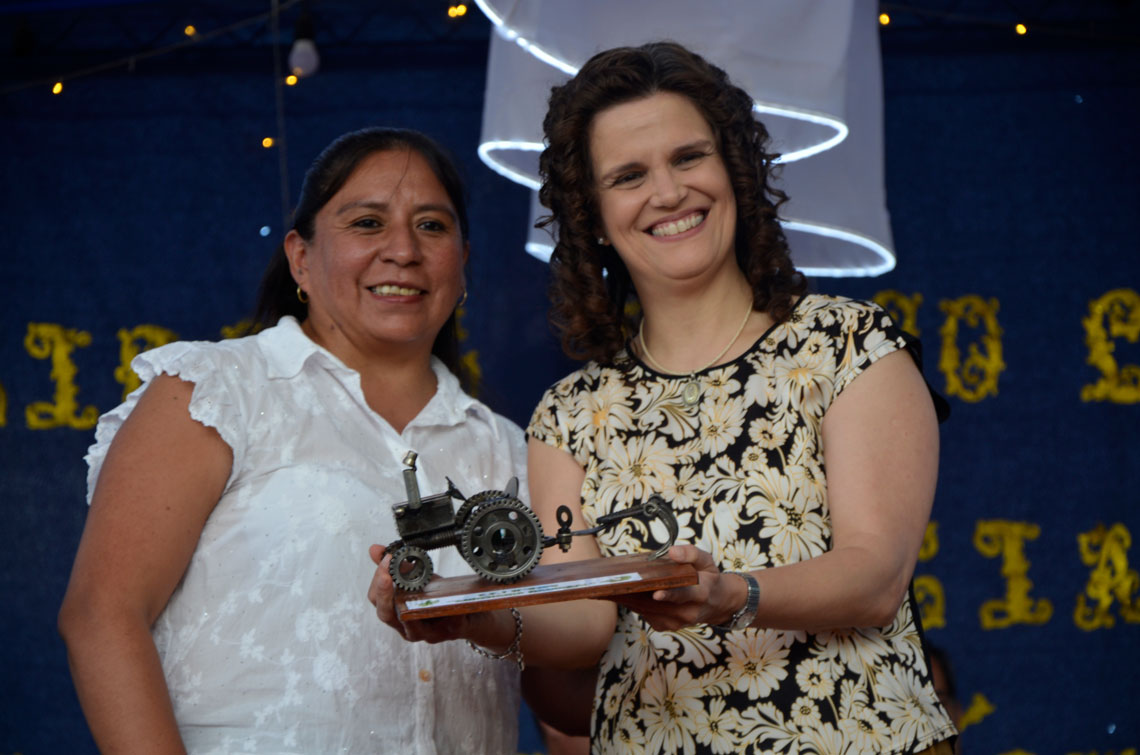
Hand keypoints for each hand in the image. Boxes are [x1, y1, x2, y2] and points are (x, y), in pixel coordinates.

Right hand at [366, 544, 512, 647]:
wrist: (469, 614)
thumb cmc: (438, 598)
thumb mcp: (416, 579)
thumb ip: (396, 566)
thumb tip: (374, 549)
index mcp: (396, 614)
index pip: (376, 600)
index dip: (376, 581)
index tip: (385, 561)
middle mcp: (407, 628)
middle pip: (386, 615)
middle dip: (384, 593)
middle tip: (387, 574)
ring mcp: (427, 633)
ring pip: (410, 625)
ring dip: (408, 604)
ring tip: (408, 584)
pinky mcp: (448, 633)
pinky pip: (445, 624)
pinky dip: (444, 610)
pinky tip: (445, 598)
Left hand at [611, 545, 744, 631]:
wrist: (716, 603)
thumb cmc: (708, 578)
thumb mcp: (706, 561)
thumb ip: (691, 554)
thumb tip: (672, 552)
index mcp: (700, 594)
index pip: (684, 595)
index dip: (670, 594)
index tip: (656, 593)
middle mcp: (688, 612)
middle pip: (659, 604)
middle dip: (639, 593)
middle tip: (620, 583)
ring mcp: (676, 622)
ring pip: (648, 609)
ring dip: (632, 597)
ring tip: (616, 585)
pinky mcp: (665, 626)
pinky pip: (644, 613)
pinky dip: (635, 602)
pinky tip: (626, 591)